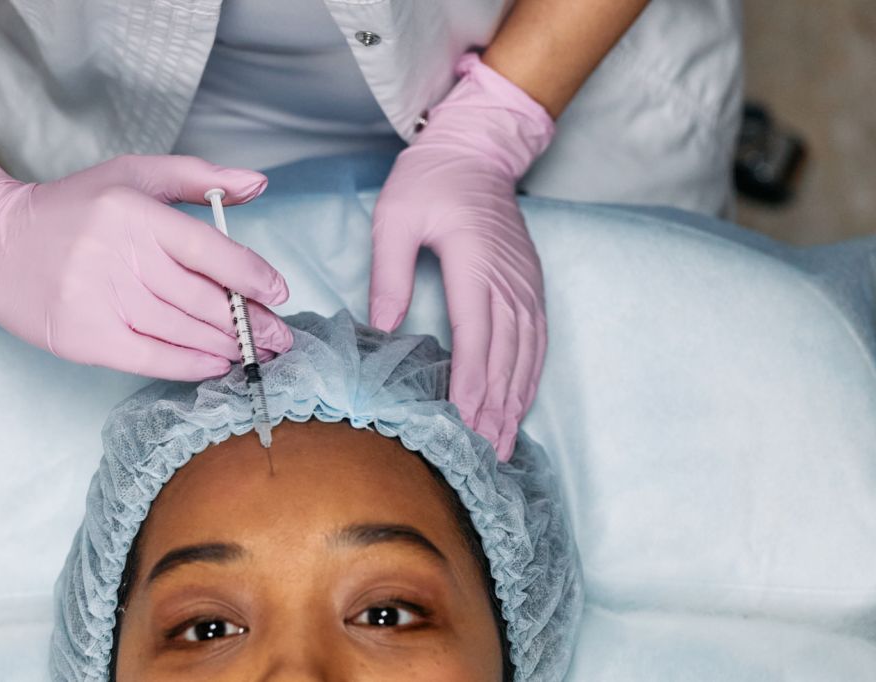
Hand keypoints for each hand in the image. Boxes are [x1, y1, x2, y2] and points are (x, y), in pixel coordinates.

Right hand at [0, 137, 291, 379]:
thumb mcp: (134, 176)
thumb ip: (199, 178)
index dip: (253, 276)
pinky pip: (152, 358)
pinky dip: (190, 365)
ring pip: (182, 331)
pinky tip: (217, 364)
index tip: (279, 293)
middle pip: (202, 298)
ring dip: (228, 345)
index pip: (210, 250)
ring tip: (255, 350)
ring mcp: (99, 299)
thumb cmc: (76, 208)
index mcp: (134, 212)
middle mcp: (118, 255)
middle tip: (281, 336)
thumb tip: (260, 185)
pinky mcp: (84, 337)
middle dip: (250, 322)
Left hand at [369, 54, 554, 459]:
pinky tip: (520, 402)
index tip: (464, 422)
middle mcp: (507, 278)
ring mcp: (525, 282)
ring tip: (503, 443)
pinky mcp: (530, 282)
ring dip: (515, 400)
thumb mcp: (395, 218)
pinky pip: (537, 338)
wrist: (476, 148)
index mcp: (475, 261)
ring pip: (526, 352)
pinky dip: (530, 375)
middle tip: (483, 454)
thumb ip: (389, 273)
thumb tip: (382, 330)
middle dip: (494, 408)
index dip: (472, 383)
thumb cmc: (430, 179)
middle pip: (505, 354)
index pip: (476, 335)